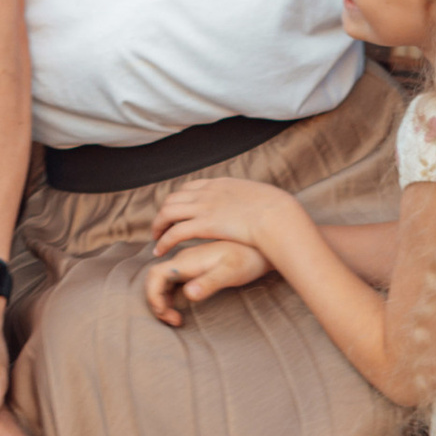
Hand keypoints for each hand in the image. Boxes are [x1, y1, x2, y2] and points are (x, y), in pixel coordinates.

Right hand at [143, 239, 269, 326]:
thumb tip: (188, 295)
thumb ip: (208, 283)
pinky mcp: (195, 266)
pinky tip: (184, 305)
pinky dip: (172, 296)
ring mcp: (188, 263)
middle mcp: (183, 260)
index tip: (166, 314)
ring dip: (164, 300)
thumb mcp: (231, 273)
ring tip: (178, 317)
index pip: (155, 276)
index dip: (153, 296)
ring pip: (163, 282)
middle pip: (155, 280)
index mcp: (187, 261)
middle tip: (174, 321)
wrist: (263, 245)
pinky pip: (173, 281)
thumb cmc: (249, 260)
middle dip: (157, 302)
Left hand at [152, 176, 305, 260]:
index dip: (178, 201)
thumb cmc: (277, 211)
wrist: (279, 215)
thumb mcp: (258, 195)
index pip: (189, 188)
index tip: (176, 213)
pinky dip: (163, 241)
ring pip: (167, 213)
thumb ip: (247, 199)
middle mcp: (207, 192)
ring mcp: (204, 207)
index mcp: (220, 184)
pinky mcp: (204, 224)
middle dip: (163, 214)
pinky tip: (160, 251)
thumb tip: (252, 204)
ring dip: (158, 227)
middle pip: (173, 199)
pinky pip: (174, 233)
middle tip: (161, 228)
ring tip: (156, 241)